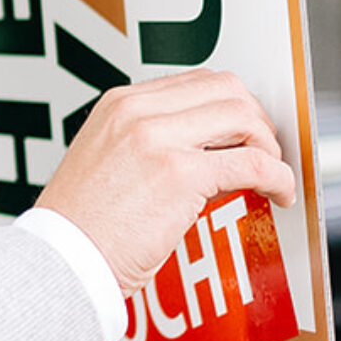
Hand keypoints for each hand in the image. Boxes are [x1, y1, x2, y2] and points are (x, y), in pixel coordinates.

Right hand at [37, 69, 295, 294]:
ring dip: (268, 146)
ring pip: (244, 117)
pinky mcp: (179, 174)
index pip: (195, 82)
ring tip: (269, 174)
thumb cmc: (80, 224)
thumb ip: (145, 141)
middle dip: (255, 119)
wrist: (63, 258)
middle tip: (262, 150)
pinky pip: (252, 164)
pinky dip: (277, 177)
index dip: (230, 105)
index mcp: (118, 104)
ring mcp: (157, 138)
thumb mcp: (104, 159)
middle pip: (226, 88)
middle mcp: (137, 112)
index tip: (241, 131)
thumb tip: (200, 147)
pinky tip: (277, 194)